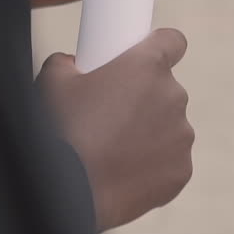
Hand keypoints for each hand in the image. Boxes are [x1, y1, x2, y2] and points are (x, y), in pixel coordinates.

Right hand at [37, 29, 194, 232]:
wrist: (68, 191)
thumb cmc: (60, 131)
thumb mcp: (52, 80)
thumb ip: (69, 62)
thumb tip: (72, 65)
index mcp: (147, 65)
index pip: (173, 41)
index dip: (157, 48)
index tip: (143, 61)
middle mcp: (173, 96)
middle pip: (165, 90)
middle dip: (142, 99)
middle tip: (108, 115)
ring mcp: (181, 136)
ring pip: (168, 127)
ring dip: (148, 133)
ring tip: (110, 149)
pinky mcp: (181, 172)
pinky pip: (169, 161)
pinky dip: (151, 165)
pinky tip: (121, 172)